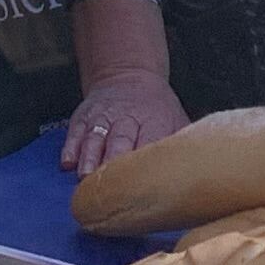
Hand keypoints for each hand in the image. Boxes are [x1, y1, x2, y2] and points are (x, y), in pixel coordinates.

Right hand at [63, 67, 188, 175]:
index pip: (151, 142)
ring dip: (90, 159)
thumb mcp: (177, 119)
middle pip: (120, 141)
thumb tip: (196, 176)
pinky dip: (71, 147)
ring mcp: (103, 117)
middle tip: (110, 188)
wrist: (128, 76)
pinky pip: (75, 131)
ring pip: (95, 138)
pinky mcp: (83, 116)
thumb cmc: (156, 108)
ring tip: (85, 178)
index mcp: (155, 121)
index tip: (143, 187)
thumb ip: (184, 145)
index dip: (146, 164)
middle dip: (114, 163)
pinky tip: (68, 163)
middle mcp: (127, 118)